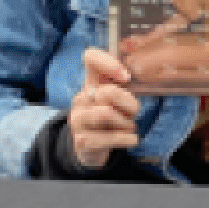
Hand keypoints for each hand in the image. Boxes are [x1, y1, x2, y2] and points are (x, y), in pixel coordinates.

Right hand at [70, 48, 142, 168]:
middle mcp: (81, 98)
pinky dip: (128, 139)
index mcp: (91, 83)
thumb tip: (126, 76)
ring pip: (107, 114)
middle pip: (109, 92)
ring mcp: (77, 119)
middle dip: (129, 106)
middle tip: (131, 114)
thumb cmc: (112, 120)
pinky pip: (110, 137)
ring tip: (127, 128)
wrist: (94, 150)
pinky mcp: (81, 141)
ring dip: (127, 124)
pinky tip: (130, 139)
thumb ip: (125, 86)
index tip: (126, 77)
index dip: (107, 62)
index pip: (90, 57)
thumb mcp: (120, 100)